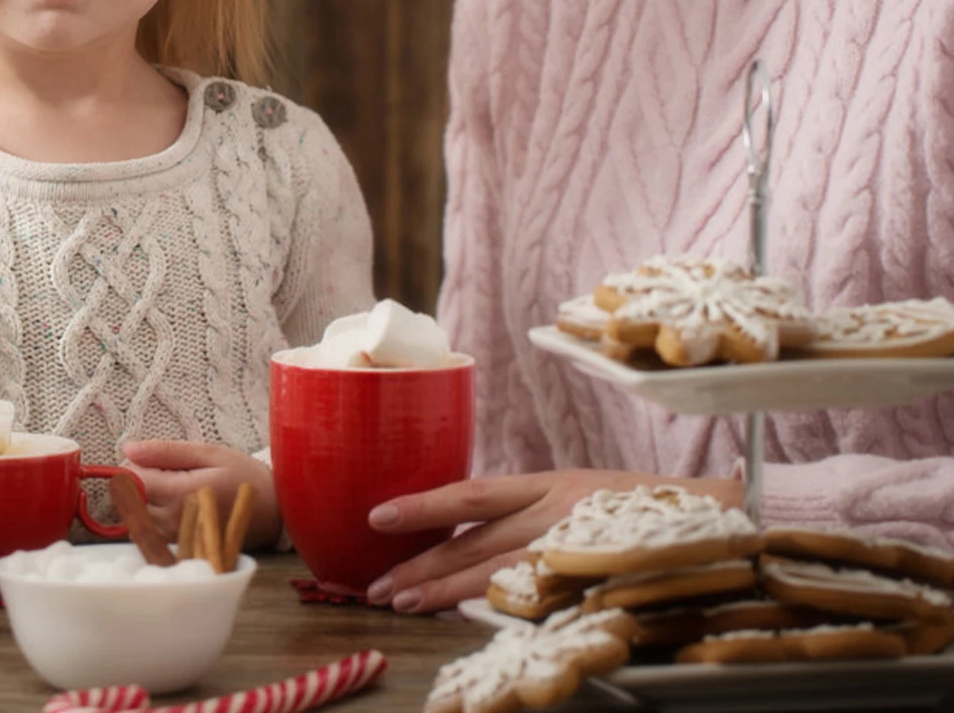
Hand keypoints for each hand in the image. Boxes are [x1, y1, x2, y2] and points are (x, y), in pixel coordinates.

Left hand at [121, 440, 280, 549]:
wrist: (273, 510)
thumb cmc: (242, 476)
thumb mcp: (208, 453)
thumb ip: (166, 452)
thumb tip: (128, 448)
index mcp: (179, 494)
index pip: (131, 481)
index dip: (133, 466)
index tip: (150, 460)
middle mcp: (173, 522)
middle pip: (131, 500)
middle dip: (140, 483)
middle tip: (169, 472)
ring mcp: (175, 539)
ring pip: (138, 518)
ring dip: (146, 501)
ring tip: (177, 489)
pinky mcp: (179, 549)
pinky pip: (151, 533)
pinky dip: (154, 518)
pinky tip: (177, 507)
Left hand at [365, 469, 742, 613]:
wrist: (731, 519)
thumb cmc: (653, 512)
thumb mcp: (588, 498)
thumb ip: (540, 515)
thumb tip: (481, 538)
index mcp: (555, 485)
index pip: (474, 493)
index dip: (425, 504)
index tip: (379, 515)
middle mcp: (560, 511)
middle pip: (475, 538)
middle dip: (422, 563)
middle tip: (376, 584)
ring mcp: (580, 547)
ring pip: (498, 571)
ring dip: (446, 590)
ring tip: (403, 603)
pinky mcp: (602, 579)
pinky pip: (543, 598)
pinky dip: (503, 610)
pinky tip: (470, 621)